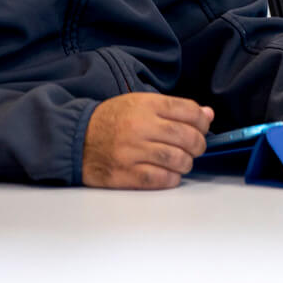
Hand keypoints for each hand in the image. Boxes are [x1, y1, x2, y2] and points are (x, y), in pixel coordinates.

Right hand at [82, 93, 213, 188]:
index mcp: (145, 106)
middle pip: (187, 137)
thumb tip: (208, 115)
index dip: (202, 122)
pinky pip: (160, 179)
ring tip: (182, 162)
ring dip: (186, 163)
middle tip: (196, 148)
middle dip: (199, 145)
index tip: (203, 128)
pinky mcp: (124, 174)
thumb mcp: (139, 104)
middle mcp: (139, 127)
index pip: (188, 111)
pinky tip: (169, 174)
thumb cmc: (111, 121)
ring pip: (177, 160)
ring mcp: (131, 152)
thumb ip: (174, 109)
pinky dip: (172, 179)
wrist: (75, 138)